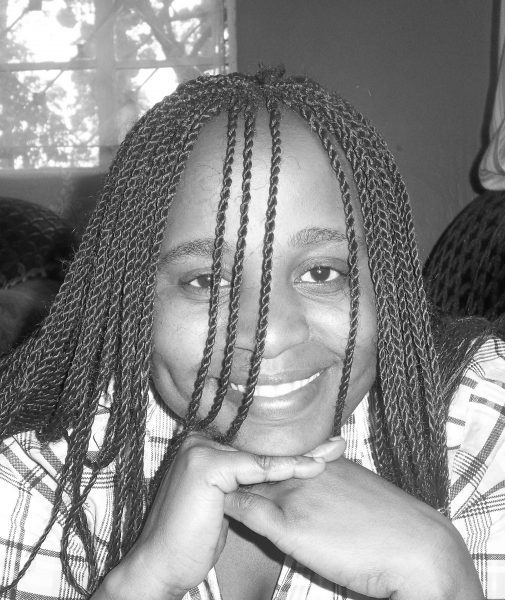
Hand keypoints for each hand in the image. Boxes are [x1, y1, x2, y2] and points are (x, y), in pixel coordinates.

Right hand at [97, 434, 332, 599]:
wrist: (161, 564)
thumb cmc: (192, 538)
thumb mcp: (226, 503)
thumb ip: (245, 484)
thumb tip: (277, 475)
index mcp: (203, 445)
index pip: (255, 444)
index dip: (290, 446)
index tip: (323, 447)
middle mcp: (200, 440)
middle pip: (260, 445)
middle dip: (300, 447)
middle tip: (336, 445)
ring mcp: (200, 450)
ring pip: (260, 454)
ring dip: (300, 455)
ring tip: (332, 452)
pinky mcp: (206, 466)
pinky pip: (255, 468)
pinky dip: (284, 469)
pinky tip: (311, 467)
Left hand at [225, 458, 483, 599]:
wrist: (417, 549)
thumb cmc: (396, 525)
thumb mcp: (361, 492)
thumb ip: (335, 482)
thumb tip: (319, 490)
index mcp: (323, 461)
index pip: (279, 448)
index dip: (255, 446)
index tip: (233, 440)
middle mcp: (305, 470)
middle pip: (258, 456)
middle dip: (232, 451)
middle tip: (203, 443)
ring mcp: (297, 495)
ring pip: (248, 477)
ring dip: (224, 473)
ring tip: (198, 466)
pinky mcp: (291, 525)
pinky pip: (249, 508)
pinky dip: (227, 501)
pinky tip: (210, 499)